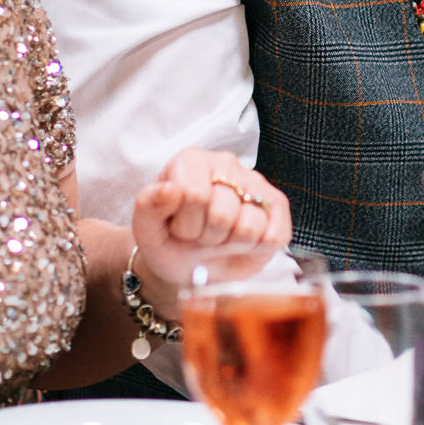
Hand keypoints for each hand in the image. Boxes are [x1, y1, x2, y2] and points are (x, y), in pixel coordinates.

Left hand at [132, 149, 292, 293]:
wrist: (189, 263)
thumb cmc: (169, 241)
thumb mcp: (146, 229)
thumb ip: (148, 206)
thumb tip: (170, 190)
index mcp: (191, 160)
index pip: (194, 195)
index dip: (185, 225)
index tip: (179, 228)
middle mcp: (226, 163)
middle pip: (222, 213)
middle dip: (206, 237)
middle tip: (198, 236)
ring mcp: (254, 183)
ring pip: (249, 226)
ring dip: (229, 244)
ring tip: (217, 237)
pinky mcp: (276, 206)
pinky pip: (274, 236)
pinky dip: (254, 249)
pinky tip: (239, 242)